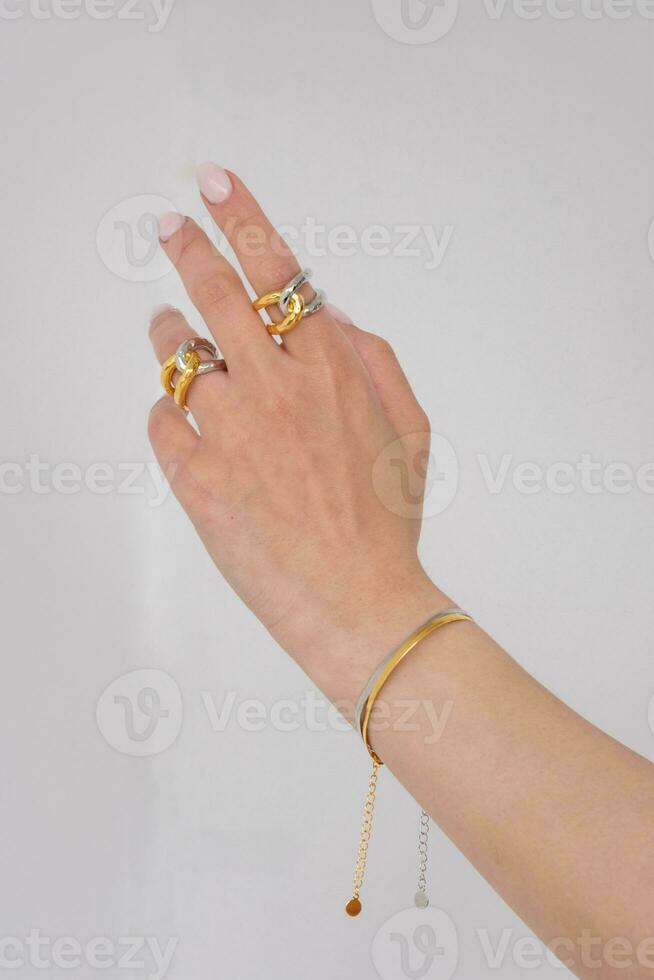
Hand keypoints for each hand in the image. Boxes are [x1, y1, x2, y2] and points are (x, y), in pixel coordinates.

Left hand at [148, 167, 446, 705]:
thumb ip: (372, 358)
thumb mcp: (409, 428)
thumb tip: (326, 316)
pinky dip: (168, 412)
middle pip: (215, 294)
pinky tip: (187, 423)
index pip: (278, 271)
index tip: (215, 184)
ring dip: (171, 334)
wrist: (357, 602)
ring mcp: (230, 431)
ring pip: (177, 354)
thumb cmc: (386, 520)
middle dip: (188, 250)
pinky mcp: (196, 476)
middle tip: (171, 230)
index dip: (243, 217)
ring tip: (171, 330)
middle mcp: (276, 389)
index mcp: (331, 370)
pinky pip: (161, 420)